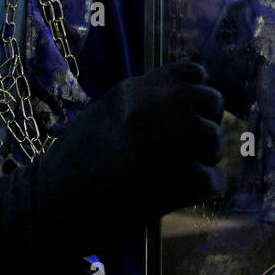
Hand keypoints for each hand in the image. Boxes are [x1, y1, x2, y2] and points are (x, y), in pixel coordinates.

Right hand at [35, 61, 225, 252]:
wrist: (57, 201)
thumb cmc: (77, 160)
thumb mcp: (108, 110)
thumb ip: (144, 100)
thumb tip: (183, 99)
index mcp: (140, 88)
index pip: (193, 73)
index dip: (195, 94)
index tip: (188, 112)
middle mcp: (163, 107)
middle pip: (213, 100)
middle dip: (205, 122)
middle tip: (188, 145)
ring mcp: (176, 141)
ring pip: (216, 139)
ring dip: (204, 156)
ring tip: (178, 170)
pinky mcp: (183, 180)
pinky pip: (215, 179)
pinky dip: (203, 189)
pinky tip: (180, 194)